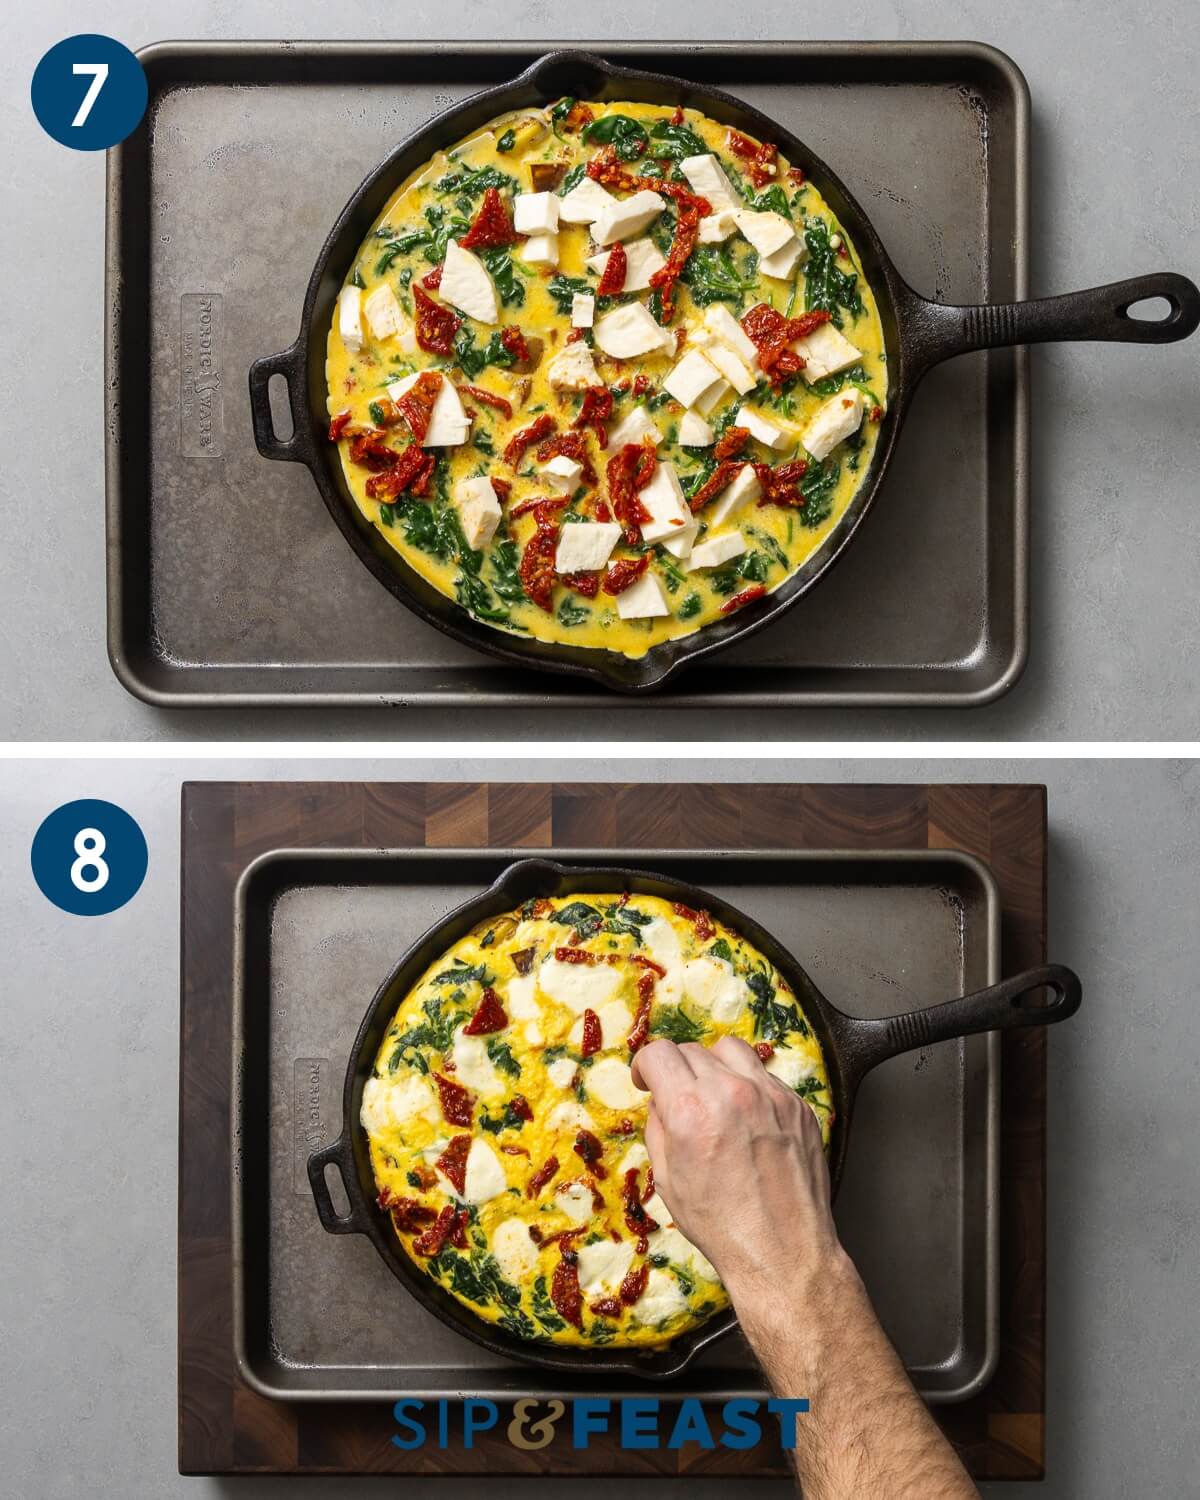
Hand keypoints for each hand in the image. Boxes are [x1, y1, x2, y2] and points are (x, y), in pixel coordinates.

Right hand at [631, 1035, 844, 1301]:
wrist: (782, 1251)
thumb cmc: (721, 1225)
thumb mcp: (668, 1179)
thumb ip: (659, 1127)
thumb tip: (662, 1100)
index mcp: (690, 1110)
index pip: (659, 1053)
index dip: (645, 1066)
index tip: (647, 1079)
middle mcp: (731, 1092)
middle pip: (692, 1050)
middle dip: (677, 1070)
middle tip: (679, 1097)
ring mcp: (770, 1095)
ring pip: (732, 1050)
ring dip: (714, 1066)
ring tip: (715, 1096)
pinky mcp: (797, 1105)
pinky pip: (765, 1077)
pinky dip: (749, 1087)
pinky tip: (748, 1118)